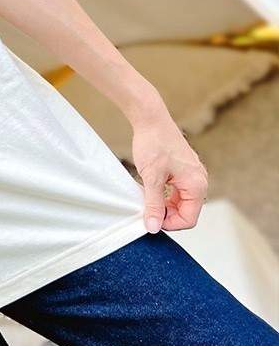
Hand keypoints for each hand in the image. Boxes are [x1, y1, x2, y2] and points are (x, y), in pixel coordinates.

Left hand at [131, 112, 208, 232]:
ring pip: (181, 200)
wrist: (150, 118)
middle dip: (167, 214)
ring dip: (165, 204)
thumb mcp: (152, 178)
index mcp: (197, 185)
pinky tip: (150, 189)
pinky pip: (177, 189)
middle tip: (146, 210)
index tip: (151, 221)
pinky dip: (165, 193)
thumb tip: (153, 226)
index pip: (189, 219)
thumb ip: (154, 203)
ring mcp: (192, 173)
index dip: (170, 224)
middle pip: (186, 211)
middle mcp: (199, 180)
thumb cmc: (153, 143)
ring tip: (146, 198)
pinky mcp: (183, 168)